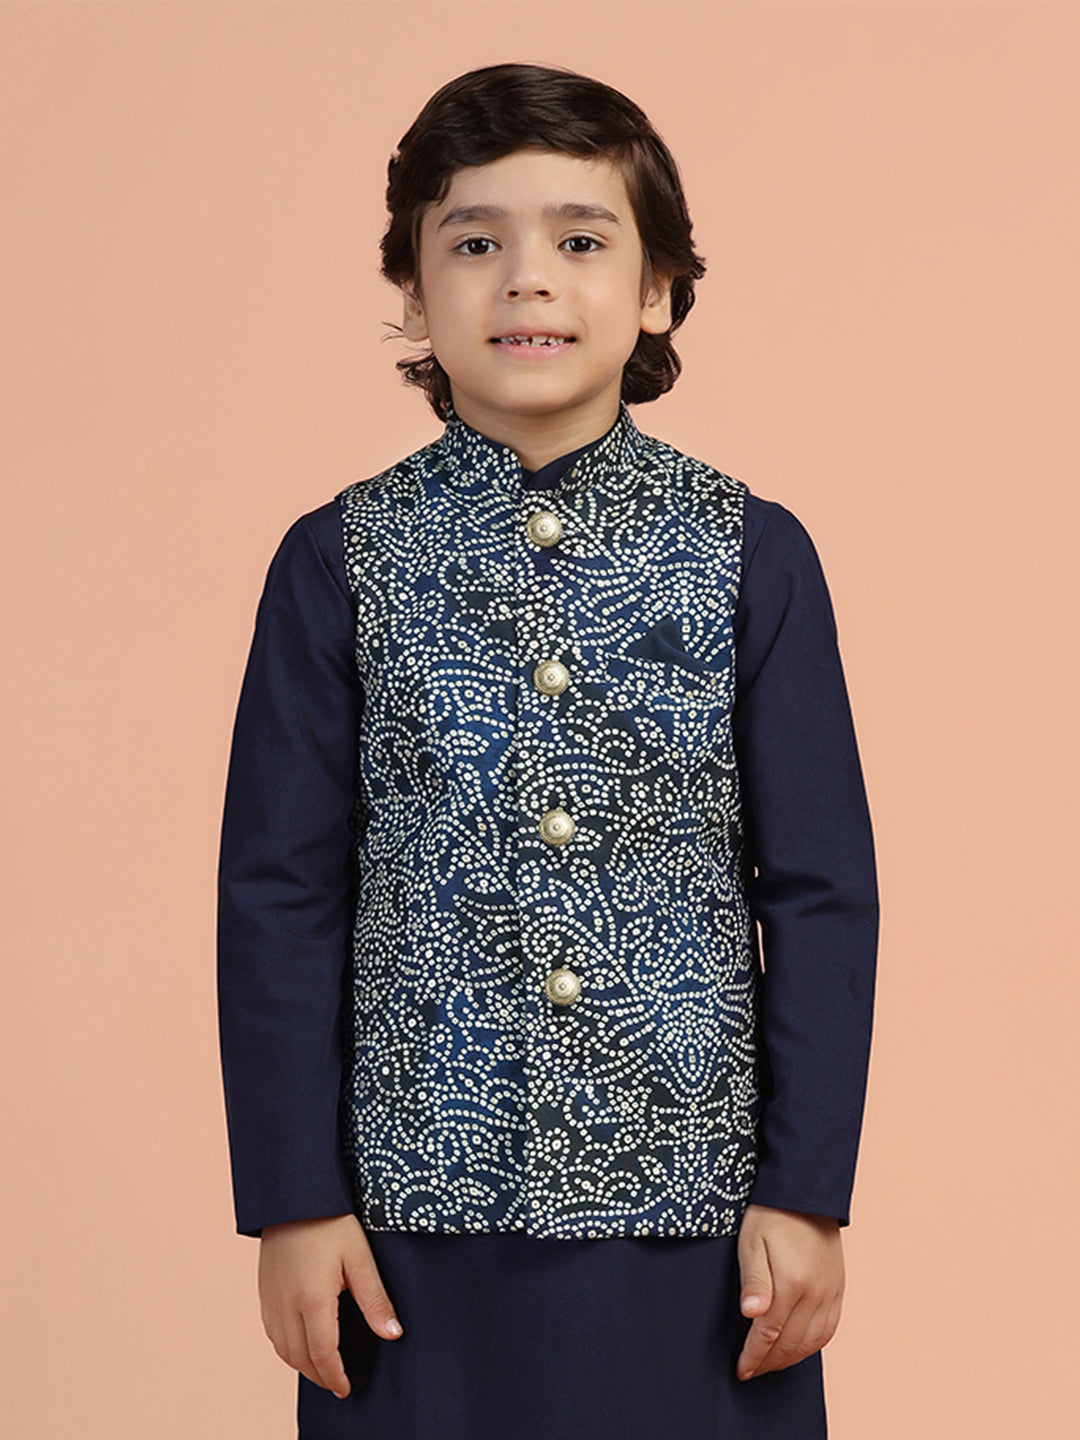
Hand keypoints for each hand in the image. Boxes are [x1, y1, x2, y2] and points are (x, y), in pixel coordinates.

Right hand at [258, 1212, 403, 1398]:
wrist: (293, 1196)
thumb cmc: (331, 1221)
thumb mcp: (360, 1257)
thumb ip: (375, 1299)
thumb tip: (393, 1334)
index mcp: (312, 1299)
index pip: (323, 1354)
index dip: (335, 1376)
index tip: (347, 1388)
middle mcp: (285, 1305)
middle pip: (300, 1358)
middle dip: (320, 1376)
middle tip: (338, 1384)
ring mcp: (270, 1299)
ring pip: (283, 1349)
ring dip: (302, 1365)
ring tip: (323, 1370)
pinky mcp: (263, 1291)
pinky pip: (272, 1333)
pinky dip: (286, 1348)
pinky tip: (301, 1345)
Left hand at [734, 1204, 843, 1380]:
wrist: (804, 1192)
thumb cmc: (770, 1215)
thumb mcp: (752, 1242)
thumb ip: (754, 1280)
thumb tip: (751, 1315)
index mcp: (792, 1283)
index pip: (769, 1333)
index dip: (753, 1356)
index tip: (741, 1370)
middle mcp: (816, 1293)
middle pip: (791, 1343)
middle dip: (769, 1362)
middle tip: (752, 1370)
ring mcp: (831, 1292)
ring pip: (812, 1342)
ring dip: (790, 1358)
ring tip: (771, 1364)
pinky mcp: (839, 1288)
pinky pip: (829, 1329)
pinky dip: (813, 1346)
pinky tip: (798, 1348)